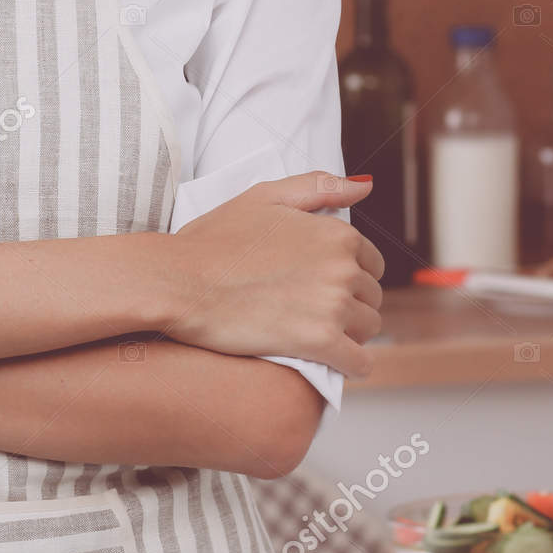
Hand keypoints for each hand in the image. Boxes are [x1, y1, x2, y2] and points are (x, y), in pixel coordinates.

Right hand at [163, 172, 383, 377]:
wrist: (181, 281)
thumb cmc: (215, 239)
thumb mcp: (266, 196)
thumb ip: (319, 187)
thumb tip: (366, 186)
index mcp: (336, 232)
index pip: (372, 263)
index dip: (350, 276)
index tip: (325, 287)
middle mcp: (342, 267)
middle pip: (371, 298)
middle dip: (351, 306)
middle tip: (316, 314)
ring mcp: (333, 304)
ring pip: (368, 329)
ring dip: (351, 336)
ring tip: (318, 336)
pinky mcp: (319, 341)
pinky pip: (358, 362)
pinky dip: (350, 366)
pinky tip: (333, 365)